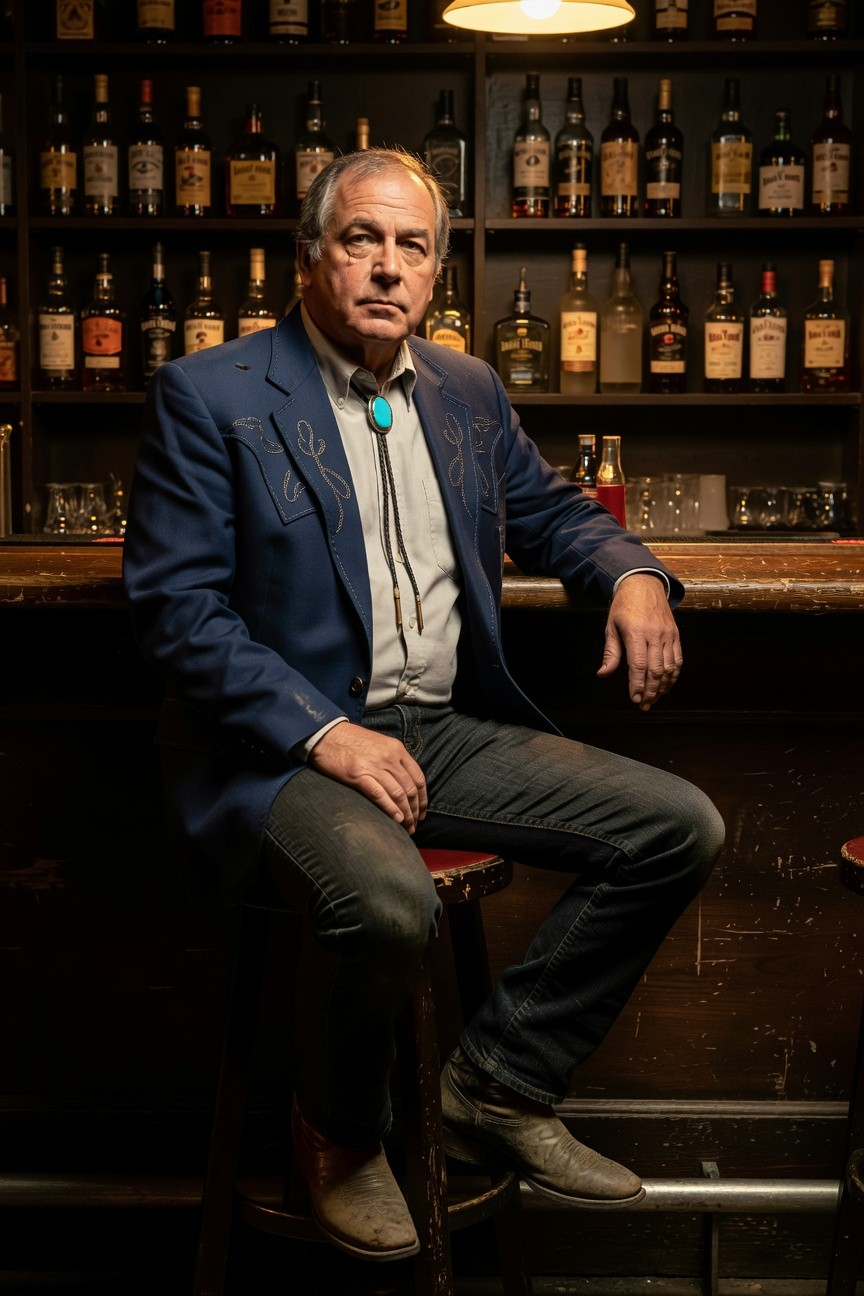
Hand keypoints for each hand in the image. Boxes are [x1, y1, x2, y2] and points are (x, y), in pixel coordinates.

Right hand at [308, 722, 427, 832]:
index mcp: (397, 749)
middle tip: (415, 824)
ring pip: (398, 794)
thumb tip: (403, 782)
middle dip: (415, 810)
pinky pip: (380, 795)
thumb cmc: (351, 740)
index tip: (422, 812)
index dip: (423, 798)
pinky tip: (396, 819)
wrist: (327, 734)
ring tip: (407, 827)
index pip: (418, 778)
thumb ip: (393, 760)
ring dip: (405, 814)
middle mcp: (389, 758)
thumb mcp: (379, 744)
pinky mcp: (359, 775)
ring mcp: (374, 766)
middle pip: (410, 789)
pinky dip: (391, 809)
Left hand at [596, 573, 682, 710]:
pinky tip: (666, 686)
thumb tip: (603, 674)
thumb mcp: (611, 626)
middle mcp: (654, 634)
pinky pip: (678, 659)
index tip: (634, 699)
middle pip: (655, 670)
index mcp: (636, 632)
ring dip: (662, 687)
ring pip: (669, 668)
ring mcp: (668, 634)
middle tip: (643, 705)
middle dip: (650, 691)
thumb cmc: (624, 606)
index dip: (637, 685)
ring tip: (653, 699)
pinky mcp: (675, 634)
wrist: (644, 584)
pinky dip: (673, 675)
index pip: (638, 665)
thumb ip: (610, 652)